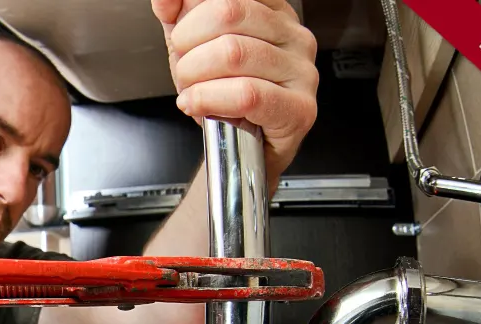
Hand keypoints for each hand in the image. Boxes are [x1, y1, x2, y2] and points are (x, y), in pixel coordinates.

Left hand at [152, 0, 318, 183]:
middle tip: (184, 70)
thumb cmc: (223, 98)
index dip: (194, 14)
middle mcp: (293, 36)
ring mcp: (301, 71)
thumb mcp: (193, 48)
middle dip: (189, 45)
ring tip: (193, 93)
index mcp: (273, 11)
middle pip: (227, 14)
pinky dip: (209, 99)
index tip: (181, 37)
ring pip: (234, 53)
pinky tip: (197, 105)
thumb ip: (178, 16)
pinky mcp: (299, 108)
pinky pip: (246, 94)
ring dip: (195, 78)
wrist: (241, 153)